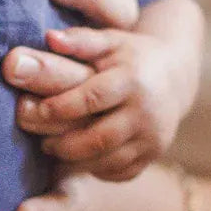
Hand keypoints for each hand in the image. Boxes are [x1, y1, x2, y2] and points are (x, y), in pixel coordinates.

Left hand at [5, 0, 200, 184]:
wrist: (174, 77)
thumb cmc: (129, 57)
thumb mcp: (109, 41)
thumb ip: (79, 40)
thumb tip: (50, 38)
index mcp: (133, 80)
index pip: (92, 98)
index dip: (60, 107)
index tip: (35, 110)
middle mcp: (147, 112)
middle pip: (99, 138)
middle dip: (64, 143)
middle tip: (41, 141)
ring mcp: (153, 138)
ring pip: (107, 161)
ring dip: (75, 161)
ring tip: (54, 148)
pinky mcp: (152, 156)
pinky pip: (118, 173)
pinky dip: (94, 170)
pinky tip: (78, 159)